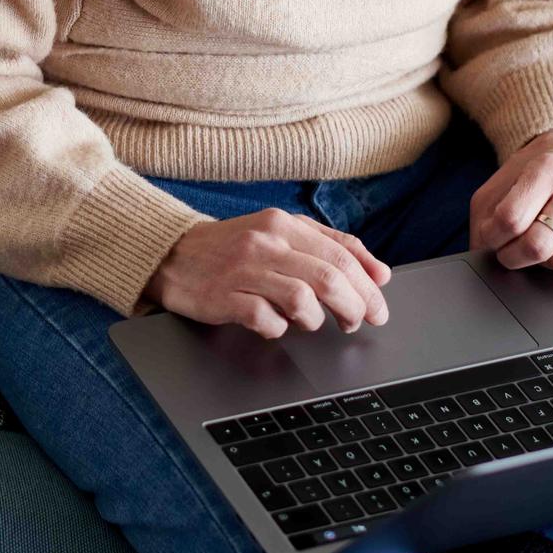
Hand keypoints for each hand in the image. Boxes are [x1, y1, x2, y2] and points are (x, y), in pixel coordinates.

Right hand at [142, 207, 391, 338]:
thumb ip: (329, 245)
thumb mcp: (281, 233)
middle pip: (329, 277)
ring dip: (318, 319)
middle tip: (359, 322)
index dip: (368, 285)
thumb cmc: (234, 247)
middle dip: (355, 305)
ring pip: (302, 297)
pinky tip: (277, 326)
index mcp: (284, 224)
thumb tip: (379, 273)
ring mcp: (243, 270)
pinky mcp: (222, 297)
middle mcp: (266, 243)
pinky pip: (264, 319)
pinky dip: (278, 328)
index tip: (380, 305)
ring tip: (315, 323)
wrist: (172, 253)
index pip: (342, 254)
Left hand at [468, 129, 552, 272]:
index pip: (511, 219)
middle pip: (538, 246)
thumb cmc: (535, 170)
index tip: (492, 237)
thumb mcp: (500, 182)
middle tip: (508, 251)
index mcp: (546, 168)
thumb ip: (485, 218)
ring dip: (543, 262)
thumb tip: (480, 257)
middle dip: (512, 257)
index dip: (493, 237)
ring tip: (538, 244)